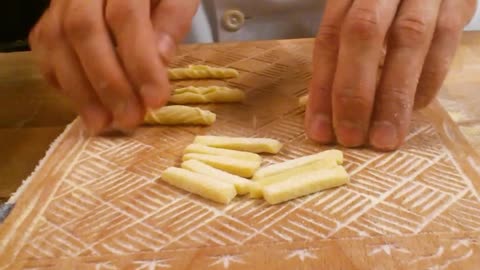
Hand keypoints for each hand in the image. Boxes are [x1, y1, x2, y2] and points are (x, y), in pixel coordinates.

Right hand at [29, 0, 198, 133]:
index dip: (140, 62)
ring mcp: (59, 2)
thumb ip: (173, 19)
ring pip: (57, 42)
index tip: (155, 99)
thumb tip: (160, 58)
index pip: (126, 17)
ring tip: (103, 122)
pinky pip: (45, 49)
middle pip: (83, 31)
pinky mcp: (48, 18)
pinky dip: (63, 81)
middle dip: (108, 83)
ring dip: (80, 91)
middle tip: (130, 118)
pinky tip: (84, 103)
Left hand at [306, 0, 476, 150]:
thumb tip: (332, 104)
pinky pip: (445, 40)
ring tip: (384, 137)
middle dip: (354, 93)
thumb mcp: (359, 10)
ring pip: (408, 40)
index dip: (322, 87)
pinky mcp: (458, 0)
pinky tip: (415, 108)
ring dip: (394, 96)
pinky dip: (429, 79)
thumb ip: (346, 46)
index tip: (318, 129)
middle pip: (363, 35)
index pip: (330, 38)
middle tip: (350, 137)